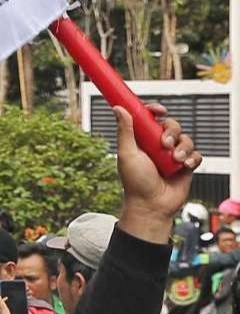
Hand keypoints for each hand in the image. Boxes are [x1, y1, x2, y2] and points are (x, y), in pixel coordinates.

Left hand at [115, 102, 201, 243]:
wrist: (151, 205)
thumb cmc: (135, 182)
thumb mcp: (127, 153)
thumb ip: (125, 131)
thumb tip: (118, 108)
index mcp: (142, 140)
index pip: (151, 119)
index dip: (155, 111)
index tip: (158, 110)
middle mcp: (158, 145)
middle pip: (172, 125)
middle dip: (171, 131)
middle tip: (165, 143)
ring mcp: (173, 155)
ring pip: (186, 139)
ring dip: (182, 147)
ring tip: (175, 159)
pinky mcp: (185, 166)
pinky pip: (196, 154)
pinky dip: (192, 158)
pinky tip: (184, 166)